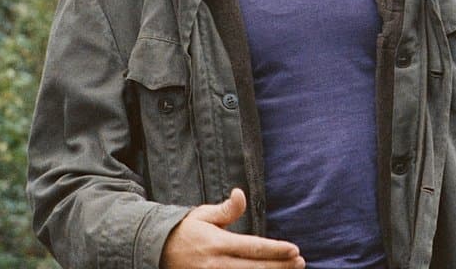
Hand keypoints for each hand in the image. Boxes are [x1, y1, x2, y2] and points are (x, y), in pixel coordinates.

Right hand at [160, 188, 304, 268]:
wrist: (155, 251)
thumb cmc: (184, 230)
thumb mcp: (203, 215)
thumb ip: (226, 209)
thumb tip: (240, 193)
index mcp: (217, 242)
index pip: (253, 247)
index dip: (276, 250)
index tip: (294, 249)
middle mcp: (216, 263)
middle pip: (255, 268)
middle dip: (280, 266)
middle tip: (300, 262)